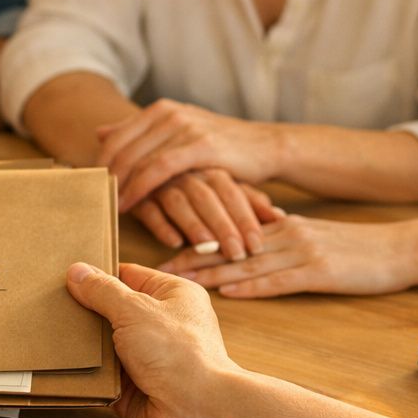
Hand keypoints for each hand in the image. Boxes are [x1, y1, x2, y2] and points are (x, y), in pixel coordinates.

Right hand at [64, 262, 238, 417]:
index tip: (68, 275)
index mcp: (172, 296)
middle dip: (88, 311)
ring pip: (105, 344)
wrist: (195, 412)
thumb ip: (103, 291)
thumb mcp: (135, 309)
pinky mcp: (133, 388)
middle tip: (53, 303)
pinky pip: (103, 376)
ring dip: (86, 344)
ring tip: (54, 332)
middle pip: (114, 311)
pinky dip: (88, 373)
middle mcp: (162, 326)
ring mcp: (147, 358)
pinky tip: (65, 364)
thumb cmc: (181, 355)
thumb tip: (78, 272)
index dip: (100, 275)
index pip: (129, 276)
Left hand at [97, 100, 281, 210]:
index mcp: (161, 109)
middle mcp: (169, 113)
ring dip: (119, 184)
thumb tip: (100, 131)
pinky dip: (139, 187)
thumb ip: (139, 132)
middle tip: (94, 199)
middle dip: (106, 176)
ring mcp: (185, 128)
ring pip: (137, 158)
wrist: (265, 146)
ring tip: (107, 205)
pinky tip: (129, 204)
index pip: (116, 135)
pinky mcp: (200, 146)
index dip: (100, 162)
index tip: (92, 185)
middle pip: (122, 147)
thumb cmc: (220, 146)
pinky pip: (159, 169)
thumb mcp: (177, 133)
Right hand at [130, 168, 281, 259]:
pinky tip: (173, 242)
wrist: (147, 163)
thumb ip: (250, 201)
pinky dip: (160, 225)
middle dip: (223, 227)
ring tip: (209, 249)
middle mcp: (187, 174)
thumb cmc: (195, 184)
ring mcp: (161, 183)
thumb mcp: (225, 190)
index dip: (245, 219)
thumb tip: (281, 217)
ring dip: (194, 226)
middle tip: (237, 254)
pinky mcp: (137, 196)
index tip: (258, 246)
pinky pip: (147, 209)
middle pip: (208, 198)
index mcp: (211, 171)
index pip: (232, 192)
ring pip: (178, 202)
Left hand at [160, 215, 417, 296]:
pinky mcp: (319, 272)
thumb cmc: (354, 247)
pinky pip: (278, 280)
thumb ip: (277, 233)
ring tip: (178, 283)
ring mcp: (301, 251)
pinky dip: (251, 287)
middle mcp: (284, 233)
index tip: (160, 247)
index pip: (226, 228)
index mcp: (278, 224)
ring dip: (210, 273)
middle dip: (189, 258)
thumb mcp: (310, 233)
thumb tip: (247, 234)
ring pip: (246, 261)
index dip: (191, 237)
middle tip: (153, 272)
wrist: (399, 248)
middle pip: (227, 245)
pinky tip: (228, 293)